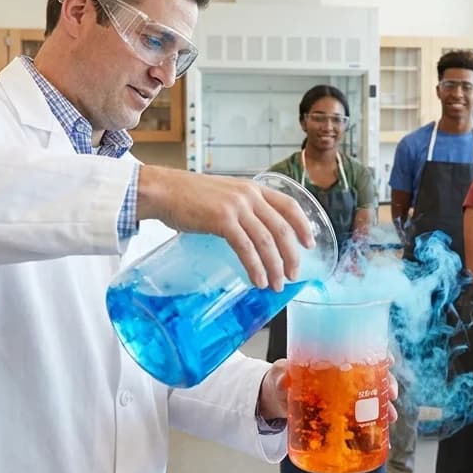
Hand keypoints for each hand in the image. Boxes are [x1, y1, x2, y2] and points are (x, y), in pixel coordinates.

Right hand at [137, 166, 314, 290]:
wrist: (163, 190)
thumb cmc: (188, 196)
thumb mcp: (224, 195)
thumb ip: (241, 208)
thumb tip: (252, 234)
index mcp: (253, 188)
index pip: (289, 205)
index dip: (303, 225)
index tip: (309, 243)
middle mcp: (249, 195)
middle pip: (282, 228)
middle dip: (291, 255)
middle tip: (293, 275)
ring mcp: (237, 207)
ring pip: (267, 241)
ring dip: (275, 267)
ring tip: (276, 285)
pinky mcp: (222, 220)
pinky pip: (246, 248)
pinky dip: (255, 267)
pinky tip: (258, 280)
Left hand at [257, 359, 399, 424]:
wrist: (275, 399)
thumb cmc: (281, 380)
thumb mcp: (280, 375)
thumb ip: (281, 376)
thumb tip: (285, 377)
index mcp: (333, 360)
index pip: (362, 351)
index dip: (379, 354)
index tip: (389, 361)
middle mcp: (344, 376)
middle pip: (374, 375)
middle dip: (388, 383)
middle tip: (393, 394)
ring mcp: (345, 395)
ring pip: (373, 397)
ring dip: (386, 407)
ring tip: (391, 418)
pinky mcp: (342, 414)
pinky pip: (363, 417)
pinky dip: (375, 424)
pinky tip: (383, 433)